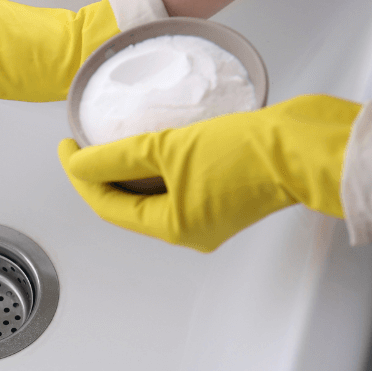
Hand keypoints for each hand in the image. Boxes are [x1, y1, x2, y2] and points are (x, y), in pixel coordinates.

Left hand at [57, 95, 361, 251]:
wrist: (305, 145)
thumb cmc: (248, 152)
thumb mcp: (170, 149)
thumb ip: (117, 157)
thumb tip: (79, 163)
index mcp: (175, 227)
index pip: (108, 206)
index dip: (81, 176)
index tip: (66, 147)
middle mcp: (191, 229)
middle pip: (128, 205)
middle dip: (100, 176)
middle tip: (81, 144)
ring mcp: (209, 215)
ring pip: (151, 195)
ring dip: (127, 171)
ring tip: (108, 141)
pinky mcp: (225, 195)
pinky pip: (175, 186)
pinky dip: (156, 169)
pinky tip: (149, 144)